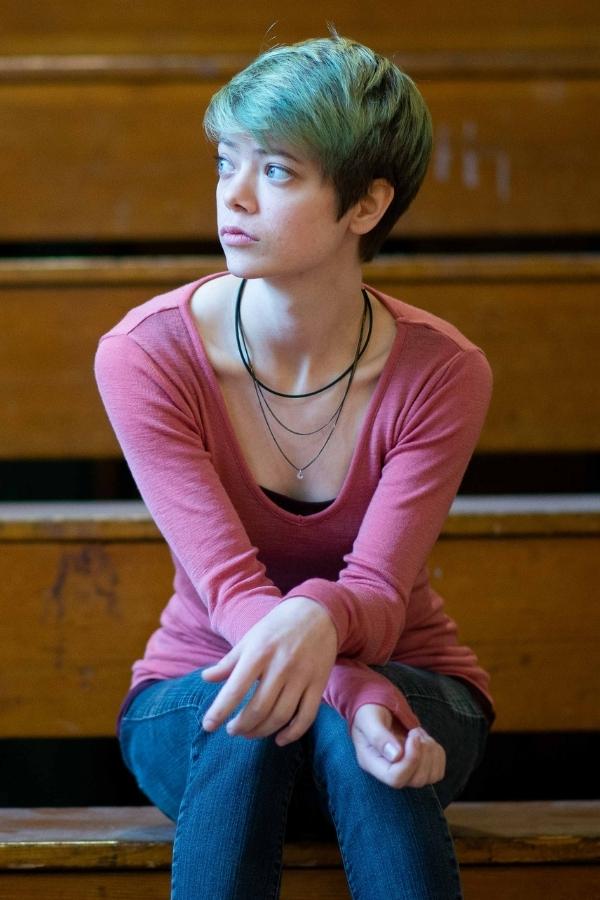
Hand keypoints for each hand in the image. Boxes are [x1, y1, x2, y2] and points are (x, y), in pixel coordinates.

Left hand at [200, 597, 337, 744]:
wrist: (316, 613)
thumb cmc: (276, 628)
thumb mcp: (250, 639)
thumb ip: (229, 662)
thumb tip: (206, 679)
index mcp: (259, 652)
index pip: (236, 688)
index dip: (220, 711)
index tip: (208, 726)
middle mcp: (281, 665)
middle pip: (259, 708)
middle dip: (241, 726)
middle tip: (232, 730)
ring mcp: (302, 676)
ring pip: (281, 716)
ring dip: (261, 731)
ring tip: (249, 733)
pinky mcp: (319, 684)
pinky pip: (306, 717)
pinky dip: (292, 734)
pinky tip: (279, 739)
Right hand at [351, 703, 445, 788]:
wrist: (377, 708)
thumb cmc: (369, 712)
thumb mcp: (369, 718)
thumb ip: (378, 736)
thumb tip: (396, 756)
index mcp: (373, 763)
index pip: (396, 778)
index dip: (410, 760)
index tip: (412, 736)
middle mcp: (389, 771)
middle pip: (416, 780)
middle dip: (422, 753)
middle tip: (414, 732)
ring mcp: (405, 771)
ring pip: (430, 777)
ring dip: (431, 752)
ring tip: (418, 734)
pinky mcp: (419, 766)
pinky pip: (437, 770)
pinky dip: (437, 753)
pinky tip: (425, 739)